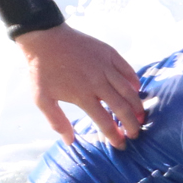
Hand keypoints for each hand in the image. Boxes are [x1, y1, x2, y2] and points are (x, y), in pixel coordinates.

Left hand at [15, 23, 144, 146]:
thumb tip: (70, 141)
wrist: (44, 38)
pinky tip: (135, 90)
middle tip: (135, 134)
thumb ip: (57, 122)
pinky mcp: (109, 53)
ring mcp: (106, 66)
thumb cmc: (41, 70)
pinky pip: (128, 70)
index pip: (105, 122)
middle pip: (123, 108)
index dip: (115, 136)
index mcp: (83, 95)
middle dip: (132, 125)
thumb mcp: (42, 99)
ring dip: (137, 106)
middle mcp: (98, 82)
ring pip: (129, 90)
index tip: (121, 144)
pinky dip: (134, 82)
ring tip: (140, 116)